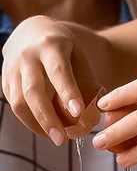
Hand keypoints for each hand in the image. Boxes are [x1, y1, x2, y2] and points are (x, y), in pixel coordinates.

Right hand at [1, 16, 102, 144]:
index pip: (58, 71)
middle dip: (48, 118)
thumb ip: (86, 81)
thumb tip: (95, 112)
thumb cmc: (64, 49)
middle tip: (63, 139)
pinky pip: (14, 104)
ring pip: (18, 101)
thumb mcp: (79, 56)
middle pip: (33, 90)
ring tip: (57, 139)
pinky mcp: (5, 80)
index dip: (68, 92)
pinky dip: (30, 121)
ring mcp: (12, 68)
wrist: (31, 31)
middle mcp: (27, 56)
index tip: (78, 112)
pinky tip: (46, 130)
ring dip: (37, 124)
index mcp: (50, 46)